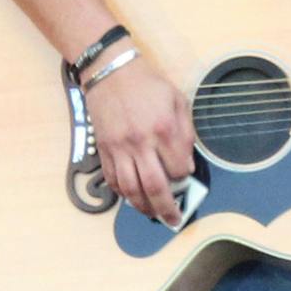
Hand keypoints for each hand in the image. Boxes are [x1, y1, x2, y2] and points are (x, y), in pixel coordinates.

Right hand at [85, 52, 194, 225]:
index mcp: (164, 129)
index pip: (178, 168)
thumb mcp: (178, 101)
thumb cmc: (148, 84)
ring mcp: (120, 148)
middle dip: (166, 208)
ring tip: (152, 213)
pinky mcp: (104, 149)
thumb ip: (186, 133)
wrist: (110, 70)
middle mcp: (141, 142)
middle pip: (155, 186)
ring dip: (142, 206)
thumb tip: (186, 165)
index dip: (184, 178)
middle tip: (172, 219)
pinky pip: (113, 179)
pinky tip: (132, 197)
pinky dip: (122, 193)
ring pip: (131, 189)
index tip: (185, 176)